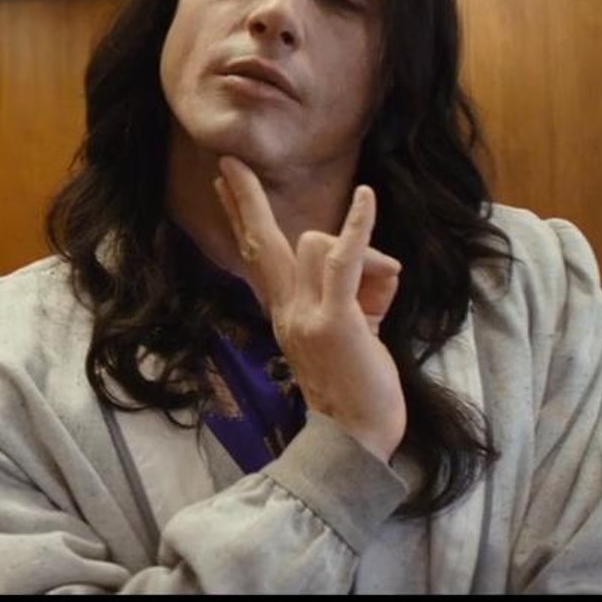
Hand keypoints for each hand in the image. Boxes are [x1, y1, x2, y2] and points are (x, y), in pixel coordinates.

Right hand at [213, 156, 406, 461]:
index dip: (240, 217)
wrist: (355, 438)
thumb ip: (352, 291)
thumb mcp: (348, 330)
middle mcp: (286, 309)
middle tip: (229, 162)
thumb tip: (376, 261)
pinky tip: (366, 197)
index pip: (257, 256)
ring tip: (380, 297)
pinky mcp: (334, 318)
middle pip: (261, 241)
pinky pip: (346, 259)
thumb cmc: (358, 389)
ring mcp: (305, 313)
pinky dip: (359, 226)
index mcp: (284, 312)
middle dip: (245, 198)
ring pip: (319, 244)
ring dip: (357, 252)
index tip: (221, 186)